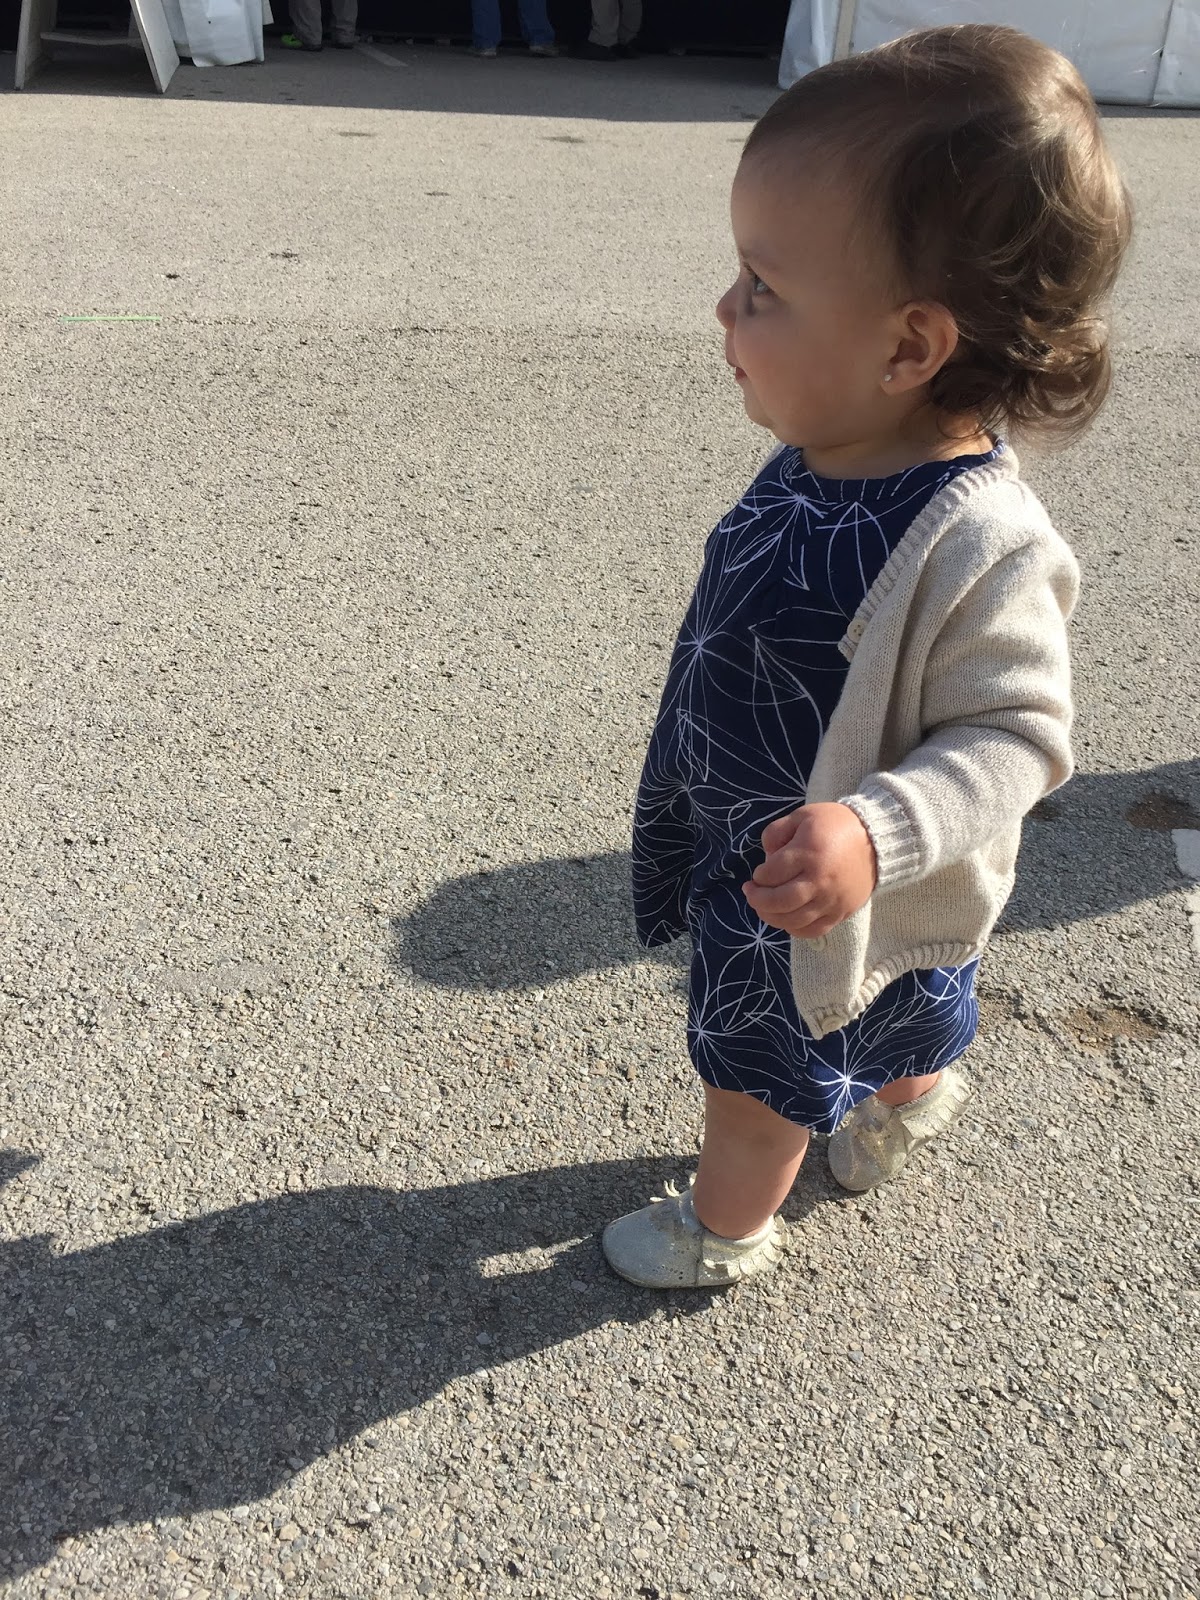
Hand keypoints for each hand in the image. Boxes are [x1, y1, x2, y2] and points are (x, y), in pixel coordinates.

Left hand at [742, 802, 877, 938]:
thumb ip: (777, 832)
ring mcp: (831, 900)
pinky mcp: (841, 912)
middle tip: (751, 893)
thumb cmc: (835, 825)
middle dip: (758, 899)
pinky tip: (786, 918)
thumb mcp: (802, 816)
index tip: (759, 872)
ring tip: (764, 907)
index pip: (772, 873)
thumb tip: (765, 857)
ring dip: (771, 917)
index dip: (759, 875)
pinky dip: (794, 929)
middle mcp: (820, 880)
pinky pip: (813, 930)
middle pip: (779, 901)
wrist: (876, 839)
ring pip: (793, 920)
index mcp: (808, 852)